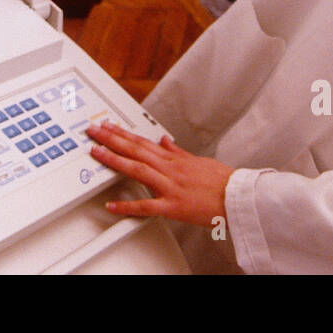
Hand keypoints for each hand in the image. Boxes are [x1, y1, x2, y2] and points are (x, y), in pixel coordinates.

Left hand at [86, 121, 233, 226]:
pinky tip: (111, 205)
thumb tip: (164, 141)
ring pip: (138, 169)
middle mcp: (170, 169)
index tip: (108, 126)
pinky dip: (128, 206)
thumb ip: (178, 152)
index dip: (123, 133)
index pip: (143, 142)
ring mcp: (170, 186)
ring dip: (115, 160)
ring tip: (96, 153)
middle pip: (136, 150)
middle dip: (112, 139)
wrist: (239, 197)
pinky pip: (147, 206)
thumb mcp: (199, 161)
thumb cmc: (222, 182)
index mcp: (175, 159)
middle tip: (94, 132)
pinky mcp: (173, 206)